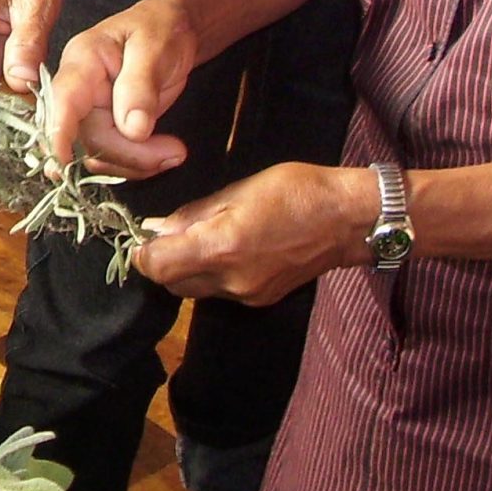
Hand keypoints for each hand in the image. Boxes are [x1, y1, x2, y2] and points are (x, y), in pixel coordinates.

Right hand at [45, 0, 198, 170]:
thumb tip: (132, 129)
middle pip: (87, 137)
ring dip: (136, 163)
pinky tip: (165, 153)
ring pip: (99, 154)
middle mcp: (79, 90)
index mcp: (82, 62)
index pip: (62, 101)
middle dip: (129, 153)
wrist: (172, 29)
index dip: (58, 134)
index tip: (61, 166)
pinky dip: (140, 163)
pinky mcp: (106, 126)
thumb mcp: (154, 48)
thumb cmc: (160, 28)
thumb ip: (140, 86)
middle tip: (174, 152)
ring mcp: (91, 111)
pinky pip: (114, 156)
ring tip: (174, 152)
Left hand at [133, 164, 372, 305]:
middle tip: (172, 236)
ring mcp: (248, 295)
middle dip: (165, 263)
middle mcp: (231, 280)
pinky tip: (231, 250)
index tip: (144, 238)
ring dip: (189, 270)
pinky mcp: (262, 299)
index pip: (158, 267)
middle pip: (173, 285)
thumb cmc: (295, 190)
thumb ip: (194, 215)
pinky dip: (214, 275)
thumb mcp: (238, 190)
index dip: (144, 254)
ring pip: (196, 291)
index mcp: (221, 247)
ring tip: (204, 239)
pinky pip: (222, 292)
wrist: (347, 220)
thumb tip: (159, 228)